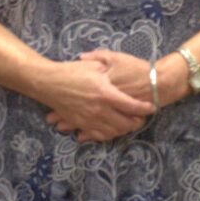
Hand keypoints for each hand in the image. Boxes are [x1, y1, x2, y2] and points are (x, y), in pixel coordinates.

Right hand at [41, 54, 155, 141]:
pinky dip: (108, 135)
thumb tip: (122, 75)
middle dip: (136, 123)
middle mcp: (99, 110)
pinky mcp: (80, 124)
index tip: (151, 108)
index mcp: (105, 93)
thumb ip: (111, 71)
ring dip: (123, 131)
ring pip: (112, 132)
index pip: (131, 105)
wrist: (48, 82)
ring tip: (129, 125)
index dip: (144, 108)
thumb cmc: (72, 71)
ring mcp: (89, 119)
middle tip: (141, 119)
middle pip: (125, 123)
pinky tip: (112, 131)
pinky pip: (97, 135)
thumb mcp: (95, 65)